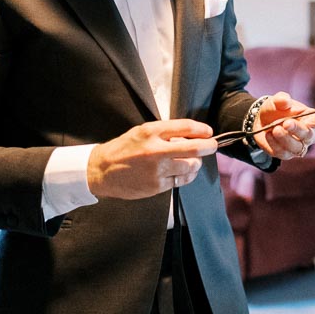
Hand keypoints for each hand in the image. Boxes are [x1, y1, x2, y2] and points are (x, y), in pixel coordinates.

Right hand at [86, 119, 216, 199]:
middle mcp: (155, 150)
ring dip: (196, 163)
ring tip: (193, 161)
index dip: (201, 130)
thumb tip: (189, 136)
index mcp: (150, 132)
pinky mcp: (156, 186)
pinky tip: (183, 172)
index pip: (185, 127)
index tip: (208, 132)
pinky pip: (180, 181)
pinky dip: (186, 175)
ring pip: (190, 167)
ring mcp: (156, 170)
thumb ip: (164, 133)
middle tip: (213, 146)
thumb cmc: (123, 149)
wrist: (102, 171)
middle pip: (194, 149)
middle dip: (209, 147)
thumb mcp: (141, 132)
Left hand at [255, 91, 314, 160]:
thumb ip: (281, 99)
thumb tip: (285, 100)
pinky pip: (282, 152)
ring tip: (275, 129)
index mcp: (310, 119)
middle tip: (286, 123)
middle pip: (308, 135)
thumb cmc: (275, 110)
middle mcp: (307, 134)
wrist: (260, 121)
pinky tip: (268, 134)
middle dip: (298, 129)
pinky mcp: (285, 154)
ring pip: (296, 147)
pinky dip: (274, 143)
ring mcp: (298, 146)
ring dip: (285, 138)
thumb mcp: (276, 101)